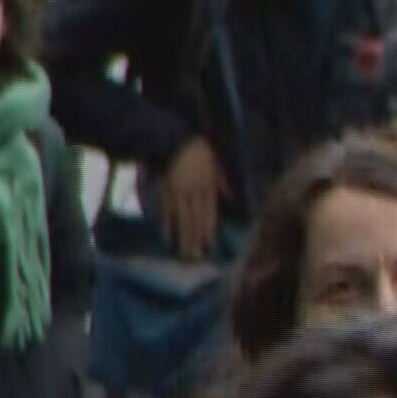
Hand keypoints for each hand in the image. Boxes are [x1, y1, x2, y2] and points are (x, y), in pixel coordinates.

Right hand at [158, 137, 223, 260]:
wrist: (171, 140)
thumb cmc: (198, 152)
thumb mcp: (216, 166)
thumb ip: (223, 184)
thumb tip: (232, 200)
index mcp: (207, 187)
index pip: (208, 212)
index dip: (208, 229)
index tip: (209, 244)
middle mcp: (192, 193)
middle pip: (194, 220)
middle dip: (195, 239)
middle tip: (196, 257)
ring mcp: (176, 194)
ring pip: (180, 219)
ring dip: (182, 237)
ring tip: (183, 253)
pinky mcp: (164, 192)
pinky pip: (166, 211)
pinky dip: (167, 225)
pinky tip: (167, 237)